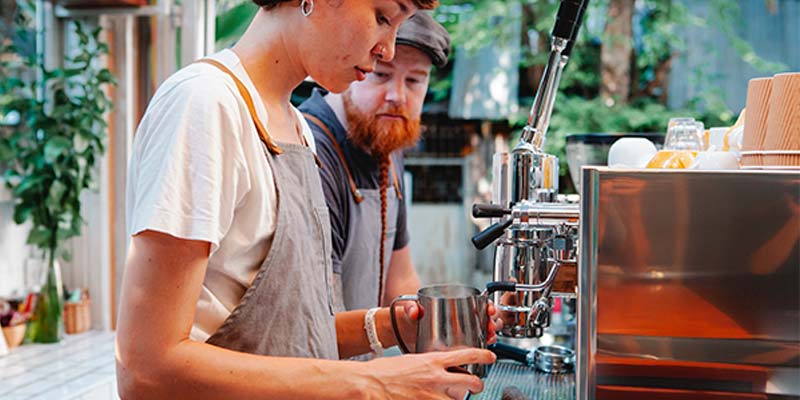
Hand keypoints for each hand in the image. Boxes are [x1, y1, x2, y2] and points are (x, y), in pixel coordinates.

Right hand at [359, 349, 496, 398]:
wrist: (370, 383)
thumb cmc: (384, 371)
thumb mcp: (411, 360)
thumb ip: (428, 364)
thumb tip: (437, 369)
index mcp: (433, 360)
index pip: (467, 354)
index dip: (483, 355)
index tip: (491, 356)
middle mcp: (436, 377)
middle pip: (472, 382)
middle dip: (478, 386)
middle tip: (476, 387)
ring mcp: (432, 395)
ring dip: (459, 399)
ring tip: (455, 398)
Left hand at [394, 299, 502, 349]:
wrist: (402, 328)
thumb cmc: (408, 314)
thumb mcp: (409, 308)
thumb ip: (410, 308)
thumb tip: (414, 311)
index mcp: (450, 304)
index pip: (475, 302)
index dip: (486, 306)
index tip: (490, 310)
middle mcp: (457, 316)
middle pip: (482, 317)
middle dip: (492, 321)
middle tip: (491, 326)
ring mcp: (457, 330)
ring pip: (481, 330)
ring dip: (489, 333)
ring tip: (490, 337)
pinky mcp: (454, 343)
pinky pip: (473, 343)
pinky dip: (481, 345)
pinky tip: (484, 347)